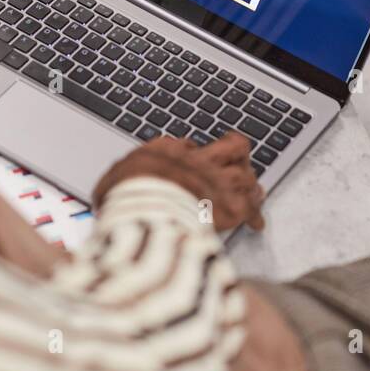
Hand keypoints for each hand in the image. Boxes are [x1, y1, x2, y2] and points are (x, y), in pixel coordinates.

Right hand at [94, 133, 265, 231]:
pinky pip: (251, 208)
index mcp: (171, 152)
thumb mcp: (112, 183)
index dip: (195, 156)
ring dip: (251, 187)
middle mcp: (200, 162)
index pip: (191, 147)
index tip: (194, 163)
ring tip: (254, 194)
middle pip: (234, 148)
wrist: (145, 206)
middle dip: (238, 158)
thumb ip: (121, 181)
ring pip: (248, 175)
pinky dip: (255, 216)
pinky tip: (257, 223)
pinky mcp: (230, 207)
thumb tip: (113, 187)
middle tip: (238, 168)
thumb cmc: (126, 195)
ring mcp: (218, 183)